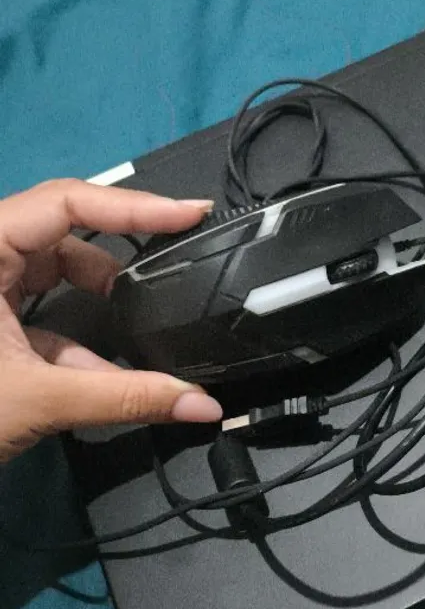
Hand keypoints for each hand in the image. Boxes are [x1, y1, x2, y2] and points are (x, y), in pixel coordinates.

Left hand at [0, 178, 223, 462]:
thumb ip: (128, 398)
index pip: (66, 202)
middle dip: (118, 262)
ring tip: (143, 334)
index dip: (135, 206)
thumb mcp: (40, 401)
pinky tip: (107, 379)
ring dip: (96, 311)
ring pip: (50, 278)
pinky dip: (73, 344)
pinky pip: (36, 316)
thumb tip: (204, 406)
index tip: (191, 213)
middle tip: (176, 263)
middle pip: (62, 235)